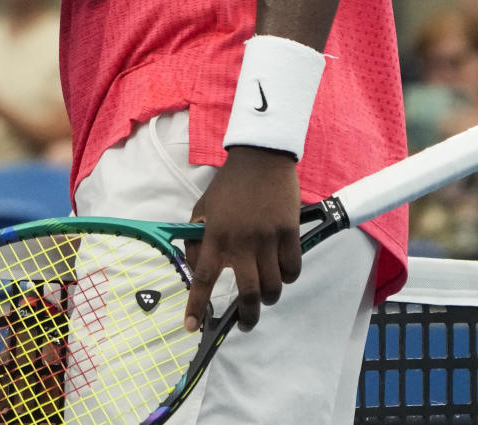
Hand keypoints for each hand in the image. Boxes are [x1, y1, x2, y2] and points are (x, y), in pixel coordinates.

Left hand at [183, 147, 300, 332]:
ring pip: (273, 287)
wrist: (260, 158)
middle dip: (247, 317)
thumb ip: (198, 237)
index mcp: (216, 234)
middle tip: (244, 323)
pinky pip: (293, 270)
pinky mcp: (289, 233)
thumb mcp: (204, 207)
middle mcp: (241, 241)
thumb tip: (196, 267)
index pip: (203, 277)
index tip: (191, 326)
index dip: (196, 305)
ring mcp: (268, 238)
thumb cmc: (229, 185)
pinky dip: (288, 277)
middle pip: (248, 294)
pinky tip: (282, 271)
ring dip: (268, 297)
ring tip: (264, 293)